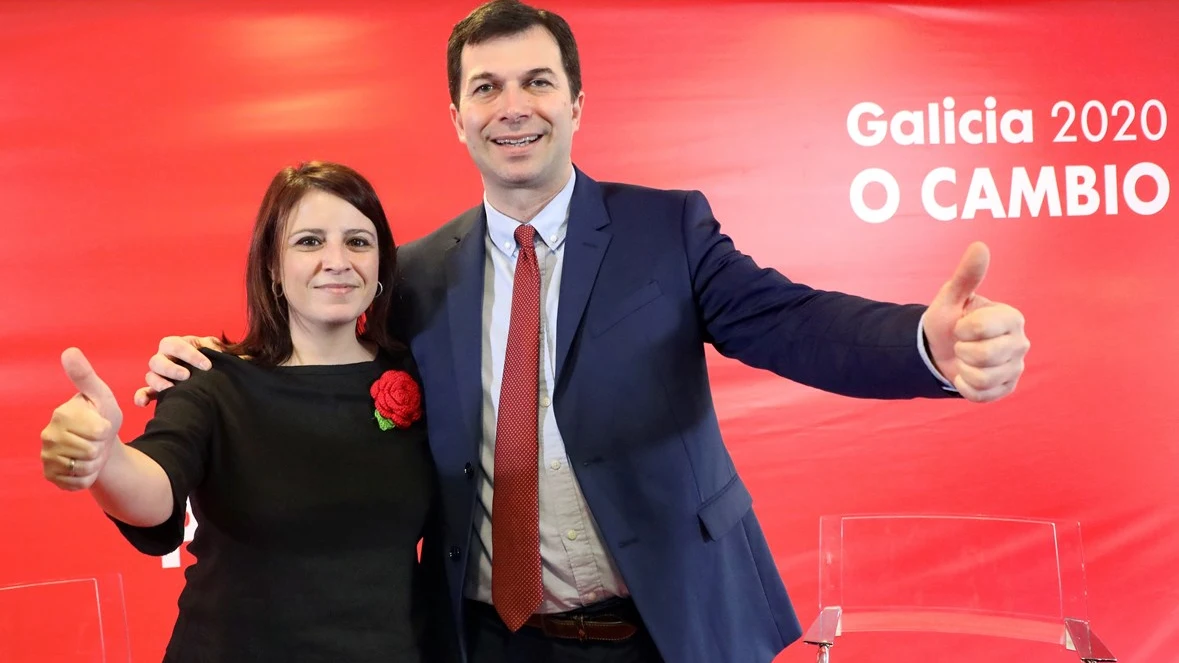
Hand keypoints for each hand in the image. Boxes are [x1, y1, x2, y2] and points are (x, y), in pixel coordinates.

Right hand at [40, 348, 122, 490]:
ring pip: (84, 467)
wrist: (100, 444)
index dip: (107, 429)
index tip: (102, 424)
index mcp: (61, 414)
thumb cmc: (102, 416)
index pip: (98, 430)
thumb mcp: (101, 395)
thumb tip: (69, 351)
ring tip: (91, 451)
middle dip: (101, 447)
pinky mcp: (50, 475)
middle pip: (90, 450)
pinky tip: (84, 465)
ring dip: (95, 462)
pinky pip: (78, 483)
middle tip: (97, 440)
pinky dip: (88, 477)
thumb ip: (85, 376)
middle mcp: (48, 435)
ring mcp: (47, 457)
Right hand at [133, 335, 221, 406]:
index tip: (207, 366)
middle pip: (157, 361)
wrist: (209, 369)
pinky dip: (142, 397)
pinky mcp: (157, 389)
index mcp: (175, 344)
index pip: (176, 345)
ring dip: (158, 383)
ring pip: (151, 376)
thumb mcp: (213, 347)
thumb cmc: (210, 355)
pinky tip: (143, 403)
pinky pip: (145, 392)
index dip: (190, 355)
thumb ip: (214, 347)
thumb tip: (218, 351)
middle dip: (171, 369)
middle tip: (186, 376)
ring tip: (170, 389)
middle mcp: (163, 358)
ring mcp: (158, 374)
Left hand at [922, 242, 1029, 402]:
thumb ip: (967, 275)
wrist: (940, 349)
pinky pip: (983, 395)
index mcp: (1012, 317)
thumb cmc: (949, 319)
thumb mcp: (952, 297)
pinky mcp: (1007, 388)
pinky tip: (966, 375)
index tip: (960, 325)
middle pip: (985, 356)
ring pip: (983, 378)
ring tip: (965, 359)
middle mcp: (1020, 342)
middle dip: (962, 351)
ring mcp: (1016, 367)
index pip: (982, 328)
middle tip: (961, 344)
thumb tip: (980, 246)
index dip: (962, 329)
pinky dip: (966, 387)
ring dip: (963, 369)